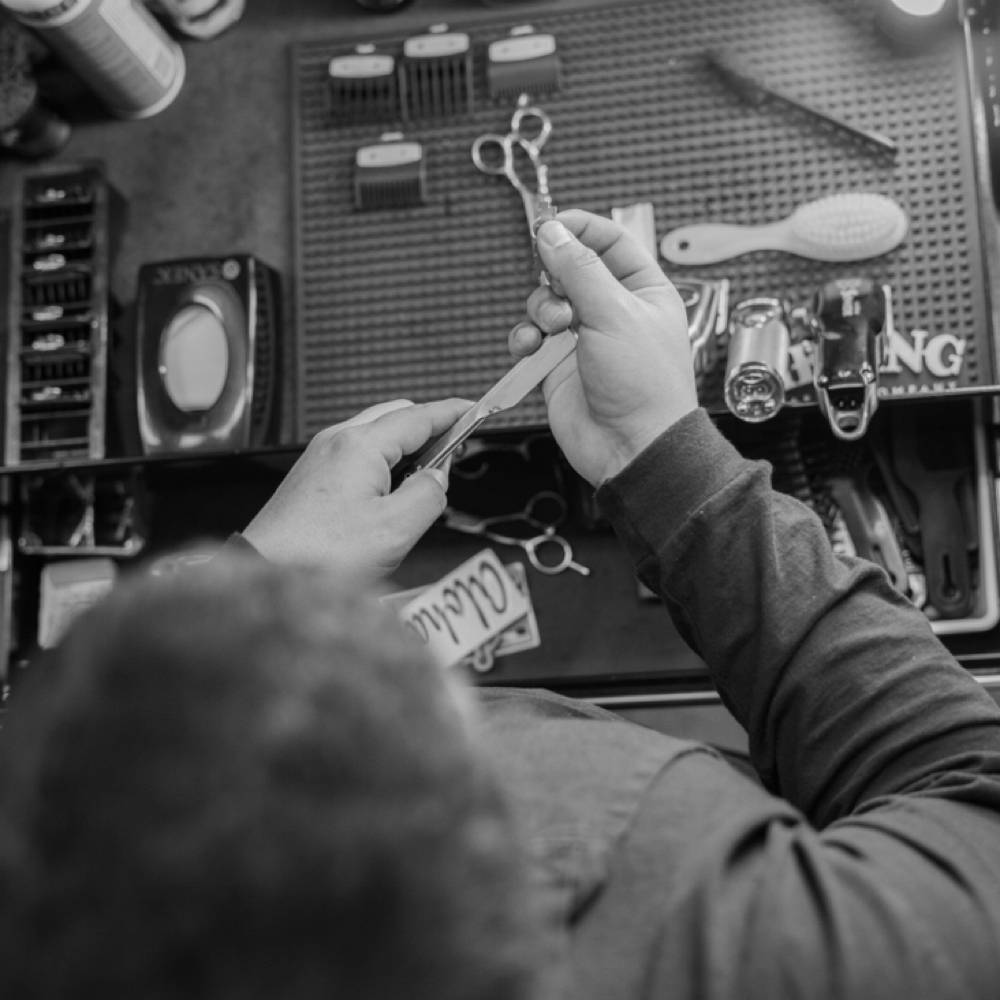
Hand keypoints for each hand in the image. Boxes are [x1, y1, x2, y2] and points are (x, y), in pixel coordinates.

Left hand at [242, 398, 469, 583]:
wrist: (265, 572)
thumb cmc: (318, 555)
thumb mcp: (395, 530)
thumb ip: (429, 495)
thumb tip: (438, 478)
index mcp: (360, 445)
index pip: (419, 416)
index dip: (453, 412)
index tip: (475, 410)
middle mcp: (337, 441)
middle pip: (396, 417)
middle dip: (429, 430)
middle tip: (454, 454)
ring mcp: (320, 456)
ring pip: (376, 435)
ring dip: (406, 449)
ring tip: (423, 483)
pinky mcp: (312, 476)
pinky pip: (357, 455)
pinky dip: (383, 464)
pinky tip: (389, 496)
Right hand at [510, 210, 697, 484]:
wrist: (631, 446)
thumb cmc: (644, 385)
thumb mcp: (614, 313)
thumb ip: (579, 269)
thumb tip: (552, 232)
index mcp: (643, 290)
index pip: (611, 241)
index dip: (580, 228)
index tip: (550, 225)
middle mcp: (613, 311)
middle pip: (570, 269)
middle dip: (553, 277)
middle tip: (555, 289)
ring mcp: (584, 338)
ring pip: (546, 302)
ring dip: (540, 309)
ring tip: (552, 329)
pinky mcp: (559, 365)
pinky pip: (531, 337)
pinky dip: (525, 338)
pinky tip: (531, 346)